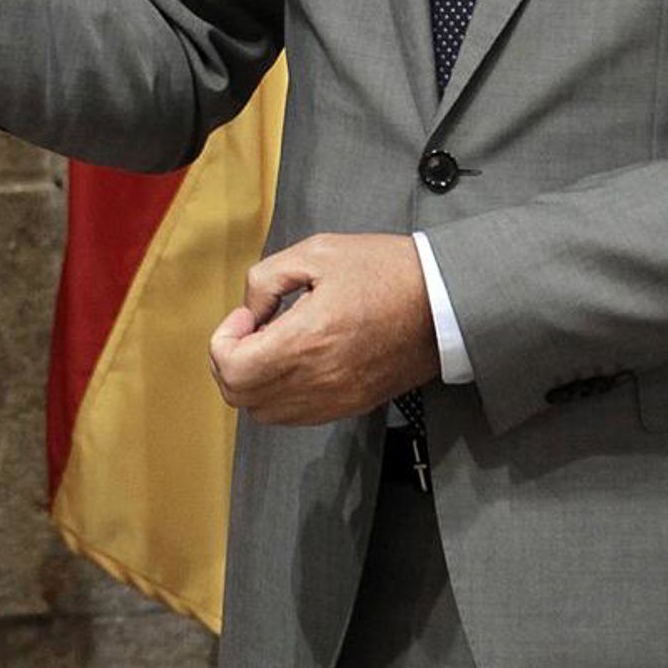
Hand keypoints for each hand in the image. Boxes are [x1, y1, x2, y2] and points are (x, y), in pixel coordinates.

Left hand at [209, 233, 440, 425]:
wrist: (443, 302)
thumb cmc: (387, 272)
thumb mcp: (318, 252)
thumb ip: (266, 279)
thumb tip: (250, 310)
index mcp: (306, 340)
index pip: (232, 369)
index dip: (223, 341)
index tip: (246, 316)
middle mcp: (317, 380)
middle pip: (241, 397)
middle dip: (232, 361)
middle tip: (253, 328)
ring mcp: (335, 399)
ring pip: (264, 412)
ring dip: (254, 381)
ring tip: (275, 343)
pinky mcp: (349, 405)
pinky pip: (295, 415)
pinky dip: (279, 393)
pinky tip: (295, 359)